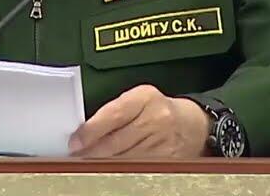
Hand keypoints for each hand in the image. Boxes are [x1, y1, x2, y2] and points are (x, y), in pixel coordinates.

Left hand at [68, 85, 209, 157]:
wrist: (193, 125)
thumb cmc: (158, 110)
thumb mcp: (138, 100)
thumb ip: (114, 111)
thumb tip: (83, 132)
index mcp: (145, 97)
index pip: (113, 114)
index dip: (91, 130)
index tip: (75, 142)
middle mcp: (157, 118)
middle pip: (117, 141)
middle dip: (92, 152)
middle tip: (76, 157)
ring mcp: (163, 141)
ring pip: (125, 158)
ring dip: (103, 164)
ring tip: (88, 164)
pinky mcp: (168, 160)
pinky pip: (138, 168)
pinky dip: (120, 171)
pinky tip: (109, 170)